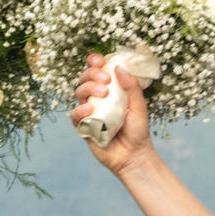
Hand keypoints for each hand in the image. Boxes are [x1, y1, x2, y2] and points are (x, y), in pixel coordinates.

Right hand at [70, 54, 155, 176]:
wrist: (134, 155)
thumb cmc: (138, 130)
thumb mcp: (139, 106)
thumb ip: (132, 87)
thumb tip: (119, 68)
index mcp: (109, 90)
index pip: (97, 71)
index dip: (94, 63)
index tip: (100, 60)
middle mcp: (96, 99)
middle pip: (85, 79)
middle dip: (92, 74)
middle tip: (106, 79)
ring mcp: (88, 112)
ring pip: (79, 93)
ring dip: (88, 88)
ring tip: (103, 93)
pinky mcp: (83, 127)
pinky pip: (75, 115)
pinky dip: (80, 110)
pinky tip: (89, 109)